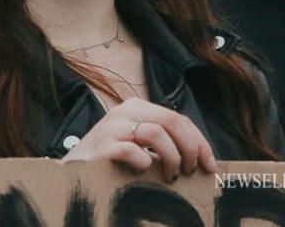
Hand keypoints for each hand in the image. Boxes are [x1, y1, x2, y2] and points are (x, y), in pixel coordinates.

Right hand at [62, 97, 217, 181]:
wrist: (75, 170)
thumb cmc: (112, 159)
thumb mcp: (139, 142)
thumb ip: (162, 141)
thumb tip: (200, 156)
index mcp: (137, 107)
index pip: (179, 119)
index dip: (199, 142)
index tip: (209, 164)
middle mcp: (124, 111)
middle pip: (172, 121)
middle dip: (189, 149)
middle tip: (189, 171)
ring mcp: (112, 127)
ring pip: (157, 133)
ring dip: (171, 158)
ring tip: (170, 176)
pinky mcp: (103, 146)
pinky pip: (133, 151)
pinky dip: (144, 163)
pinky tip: (143, 171)